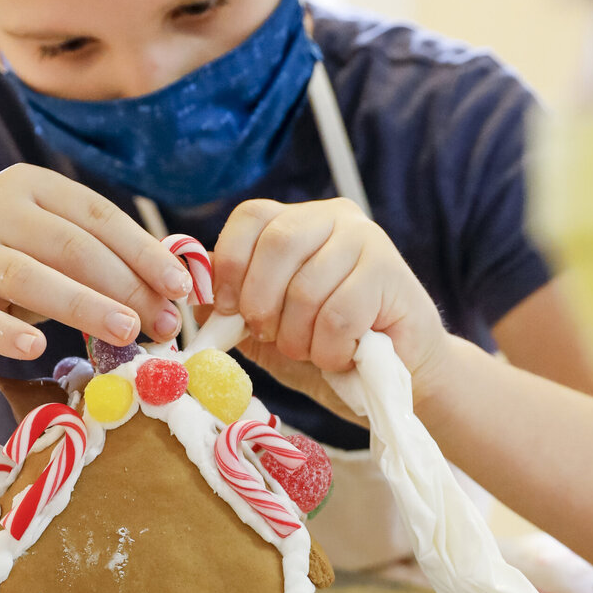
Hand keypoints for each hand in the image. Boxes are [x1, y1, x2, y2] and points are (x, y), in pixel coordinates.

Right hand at [0, 164, 192, 366]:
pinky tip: (37, 348)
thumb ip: (110, 261)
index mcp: (31, 185)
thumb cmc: (16, 277)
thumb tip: (178, 286)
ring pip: (30, 277)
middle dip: (125, 287)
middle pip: (72, 247)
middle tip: (162, 324)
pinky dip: (7, 333)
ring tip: (127, 334)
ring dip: (84, 307)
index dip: (144, 253)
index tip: (181, 288)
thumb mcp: (60, 256)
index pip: (99, 216)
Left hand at [211, 198, 447, 396]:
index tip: (229, 309)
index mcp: (295, 222)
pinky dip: (330, 350)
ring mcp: (365, 240)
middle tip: (273, 336)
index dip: (231, 264)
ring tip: (313, 352)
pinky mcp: (389, 273)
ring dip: (299, 339)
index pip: (250, 216)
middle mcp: (331, 218)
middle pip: (278, 243)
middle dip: (262, 303)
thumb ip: (233, 311)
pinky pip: (339, 316)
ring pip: (307, 288)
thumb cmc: (328, 348)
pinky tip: (342, 356)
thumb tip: (194, 297)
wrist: (397, 376)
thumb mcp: (268, 330)